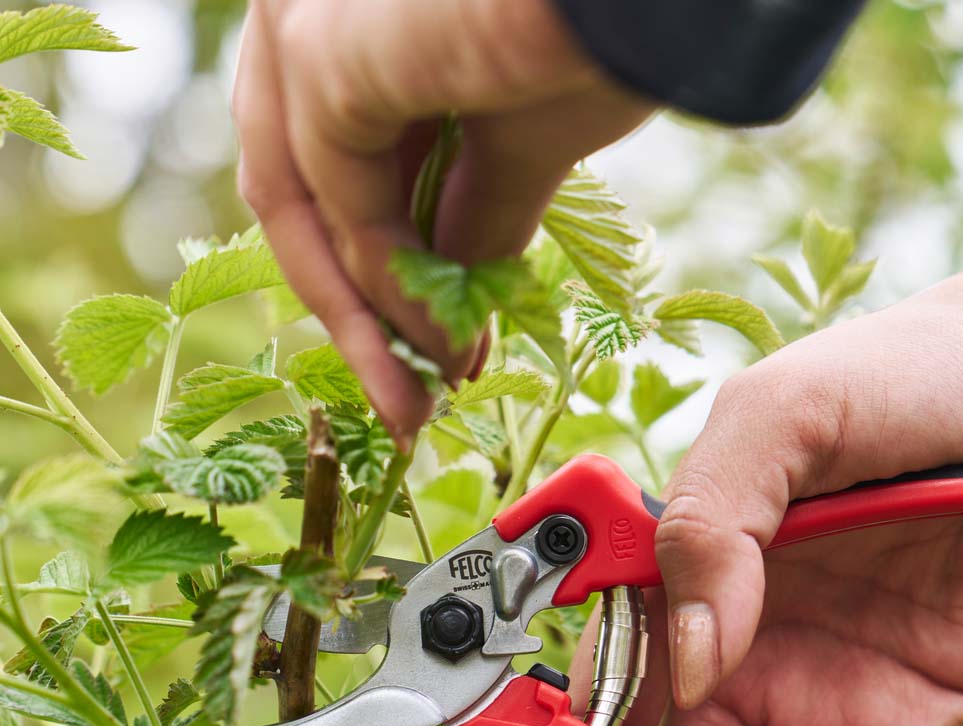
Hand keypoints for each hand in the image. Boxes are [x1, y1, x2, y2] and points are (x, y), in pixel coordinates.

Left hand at [233, 0, 650, 443]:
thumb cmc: (616, 22)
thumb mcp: (527, 140)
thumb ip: (473, 214)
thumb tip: (450, 306)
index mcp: (363, 23)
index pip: (341, 171)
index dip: (384, 275)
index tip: (439, 358)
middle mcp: (313, 7)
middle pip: (308, 196)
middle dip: (363, 316)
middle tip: (412, 407)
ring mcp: (305, 23)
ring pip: (306, 212)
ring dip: (369, 324)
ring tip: (423, 399)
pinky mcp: (320, 55)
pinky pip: (342, 213)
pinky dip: (387, 294)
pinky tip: (441, 348)